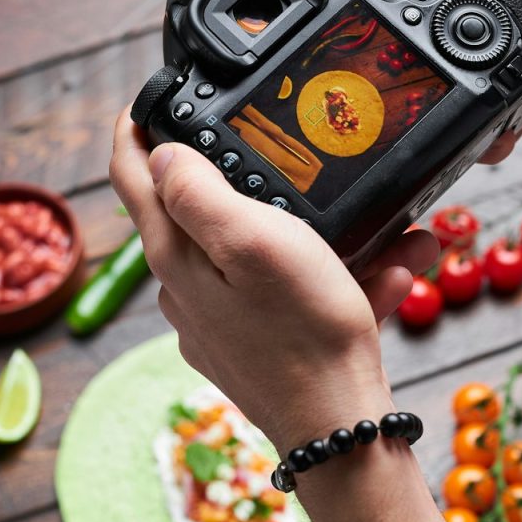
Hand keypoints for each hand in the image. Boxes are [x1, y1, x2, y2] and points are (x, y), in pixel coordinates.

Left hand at [110, 111, 438, 445]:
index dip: (135, 126)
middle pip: (201, 209)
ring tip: (387, 236)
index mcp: (174, 254)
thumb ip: (198, 192)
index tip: (152, 94)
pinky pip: (294, 294)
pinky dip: (340, 279)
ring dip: (321, 237)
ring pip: (262, 253)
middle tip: (304, 159)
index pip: (131, 174)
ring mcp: (220, 321)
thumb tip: (160, 153)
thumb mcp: (254, 240)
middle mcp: (185, 288)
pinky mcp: (256, 347)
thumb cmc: (304, 332)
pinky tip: (391, 278)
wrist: (342, 428)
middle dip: (258, 180)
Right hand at [411, 0, 521, 160]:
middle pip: (433, 16)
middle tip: (386, 49)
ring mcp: (508, 53)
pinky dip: (474, 124)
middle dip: (410, 38)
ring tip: (425, 94)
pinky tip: (472, 123)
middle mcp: (502, 5)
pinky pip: (481, 113)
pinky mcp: (519, 95)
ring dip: (439, 88)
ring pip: (452, 72)